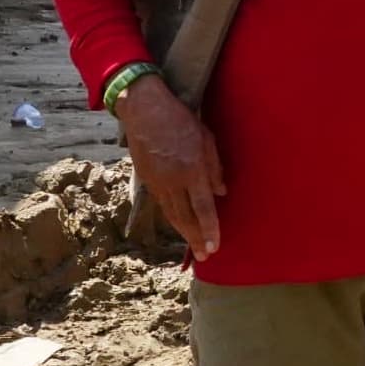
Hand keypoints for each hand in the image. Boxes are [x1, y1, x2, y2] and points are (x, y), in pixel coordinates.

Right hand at [116, 74, 223, 257]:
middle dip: (195, 239)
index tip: (214, 247)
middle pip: (185, 217)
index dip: (209, 229)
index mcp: (191, 169)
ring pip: (171, 214)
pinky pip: (162, 204)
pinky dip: (172, 218)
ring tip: (194, 247)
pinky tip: (180, 225)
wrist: (143, 109)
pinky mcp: (146, 179)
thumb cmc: (180, 119)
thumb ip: (215, 168)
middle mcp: (172, 180)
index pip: (203, 207)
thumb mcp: (206, 138)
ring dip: (183, 232)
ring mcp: (157, 181)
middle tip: (205, 256)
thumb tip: (221, 193)